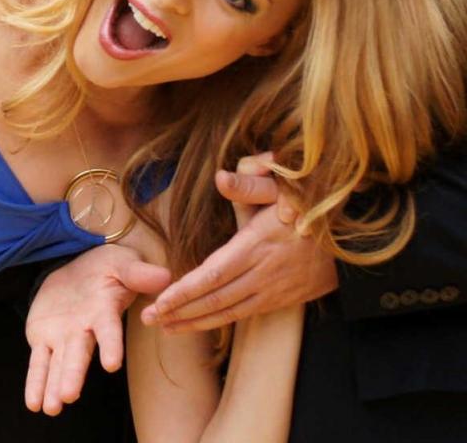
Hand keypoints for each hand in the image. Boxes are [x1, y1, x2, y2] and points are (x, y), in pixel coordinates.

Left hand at [25, 244, 170, 415]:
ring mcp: (64, 337)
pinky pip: (39, 362)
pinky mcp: (43, 338)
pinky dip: (35, 382)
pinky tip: (34, 404)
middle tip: (68, 395)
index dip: (111, 345)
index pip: (109, 330)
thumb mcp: (122, 263)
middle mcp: (84, 330)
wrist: (79, 268)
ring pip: (58, 364)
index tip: (112, 365)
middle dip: (73, 374)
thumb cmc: (107, 267)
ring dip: (54, 385)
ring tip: (52, 408)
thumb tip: (164, 277)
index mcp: (104, 311)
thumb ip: (139, 272)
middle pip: (78, 354)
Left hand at [141, 154, 336, 332]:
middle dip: (180, 311)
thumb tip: (221, 177)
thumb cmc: (307, 203)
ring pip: (229, 311)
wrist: (354, 236)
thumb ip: (249, 186)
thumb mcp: (281, 187)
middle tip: (148, 319)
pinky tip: (197, 324)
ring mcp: (275, 288)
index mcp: (259, 244)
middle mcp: (265, 271)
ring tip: (164, 327)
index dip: (186, 291)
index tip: (161, 301)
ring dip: (195, 321)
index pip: (215, 274)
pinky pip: (245, 314)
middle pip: (216, 298)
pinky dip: (218, 321)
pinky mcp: (283, 298)